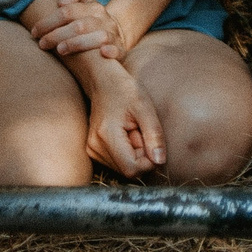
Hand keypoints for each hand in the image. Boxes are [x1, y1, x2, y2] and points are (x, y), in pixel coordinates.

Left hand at [31, 0, 125, 60]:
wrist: (117, 34)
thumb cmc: (91, 20)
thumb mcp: (83, 2)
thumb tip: (61, 2)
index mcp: (93, 7)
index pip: (67, 11)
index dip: (48, 22)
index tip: (34, 32)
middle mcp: (104, 20)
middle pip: (79, 26)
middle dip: (57, 35)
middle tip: (42, 44)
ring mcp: (113, 35)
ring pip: (98, 37)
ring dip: (78, 43)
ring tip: (60, 50)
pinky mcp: (120, 50)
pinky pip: (118, 50)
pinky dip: (111, 51)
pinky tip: (102, 53)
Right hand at [74, 57, 165, 175]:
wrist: (103, 81)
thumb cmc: (125, 90)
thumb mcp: (145, 108)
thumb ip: (154, 136)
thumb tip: (160, 162)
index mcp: (106, 136)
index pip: (132, 169)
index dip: (147, 161)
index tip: (149, 139)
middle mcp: (94, 147)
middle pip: (128, 170)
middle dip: (141, 155)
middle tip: (140, 131)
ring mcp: (92, 150)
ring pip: (124, 168)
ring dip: (134, 153)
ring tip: (132, 130)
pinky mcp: (93, 151)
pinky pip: (117, 162)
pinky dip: (126, 152)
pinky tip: (125, 134)